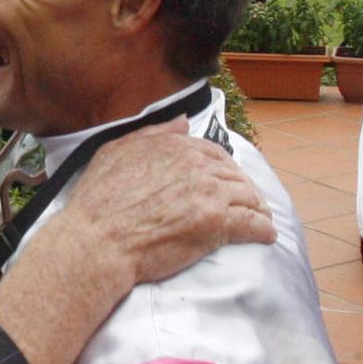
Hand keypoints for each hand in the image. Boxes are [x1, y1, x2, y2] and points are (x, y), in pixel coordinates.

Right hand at [0, 117, 272, 363]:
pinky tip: (266, 235)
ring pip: (248, 197)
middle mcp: (196, 165)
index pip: (214, 153)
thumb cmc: (97, 201)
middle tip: (247, 203)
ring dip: (257, 208)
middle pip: (235, 175)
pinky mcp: (217, 224)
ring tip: (259, 218)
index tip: (227, 182)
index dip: (224, 169)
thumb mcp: (115, 151)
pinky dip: (263, 230)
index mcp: (175, 146)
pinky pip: (252, 224)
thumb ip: (153, 134)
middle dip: (244, 189)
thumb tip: (182, 123)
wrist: (97, 240)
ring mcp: (209, 194)